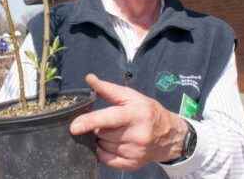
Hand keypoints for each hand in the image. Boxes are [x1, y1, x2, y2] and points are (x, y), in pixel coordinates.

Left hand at [70, 74, 187, 170]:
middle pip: (102, 133)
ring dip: (102, 139)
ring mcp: (135, 152)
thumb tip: (89, 78)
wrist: (170, 135)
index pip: (109, 119)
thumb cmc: (147, 111)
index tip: (74, 127)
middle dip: (100, 128)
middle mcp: (137, 135)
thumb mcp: (131, 96)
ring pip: (103, 146)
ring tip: (116, 132)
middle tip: (111, 123)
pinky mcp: (133, 164)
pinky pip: (107, 159)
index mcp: (135, 114)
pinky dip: (105, 152)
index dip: (89, 122)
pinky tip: (115, 144)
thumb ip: (108, 89)